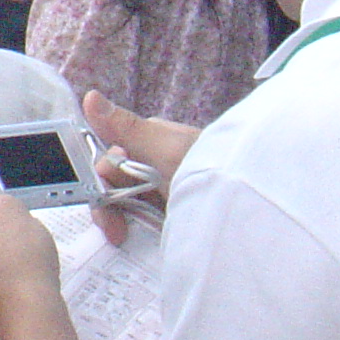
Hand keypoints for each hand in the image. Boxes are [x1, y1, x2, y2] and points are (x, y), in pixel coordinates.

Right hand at [84, 89, 200, 243]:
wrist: (250, 209)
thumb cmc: (212, 172)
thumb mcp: (168, 150)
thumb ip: (127, 128)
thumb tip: (89, 96)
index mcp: (150, 141)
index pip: (109, 160)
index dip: (101, 186)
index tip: (107, 214)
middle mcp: (155, 162)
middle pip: (116, 183)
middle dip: (113, 208)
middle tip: (119, 235)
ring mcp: (167, 188)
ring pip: (130, 203)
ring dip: (127, 222)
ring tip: (132, 242)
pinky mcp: (178, 210)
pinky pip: (150, 220)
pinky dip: (143, 231)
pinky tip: (144, 243)